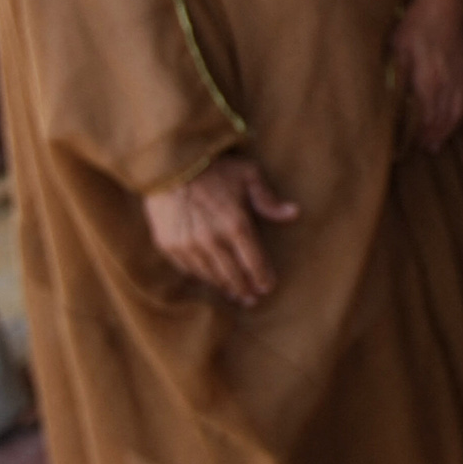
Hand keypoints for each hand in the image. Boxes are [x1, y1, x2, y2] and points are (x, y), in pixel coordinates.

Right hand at [144, 155, 298, 306]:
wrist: (170, 164)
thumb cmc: (215, 168)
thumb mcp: (248, 176)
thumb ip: (268, 200)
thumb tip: (294, 213)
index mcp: (236, 224)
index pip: (254, 261)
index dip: (262, 277)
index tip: (268, 288)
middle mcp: (213, 240)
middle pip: (233, 274)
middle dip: (245, 289)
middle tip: (252, 300)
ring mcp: (189, 245)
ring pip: (210, 275)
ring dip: (224, 287)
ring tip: (234, 294)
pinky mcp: (169, 246)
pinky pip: (188, 269)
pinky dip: (201, 276)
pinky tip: (209, 279)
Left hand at [391, 0, 462, 151]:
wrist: (446, 2)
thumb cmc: (417, 22)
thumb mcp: (398, 45)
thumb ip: (396, 73)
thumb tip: (388, 98)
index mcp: (429, 79)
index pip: (423, 115)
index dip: (416, 133)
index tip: (407, 146)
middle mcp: (448, 83)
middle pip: (441, 118)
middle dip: (433, 136)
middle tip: (425, 151)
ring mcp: (461, 77)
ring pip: (457, 112)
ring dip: (448, 130)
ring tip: (438, 143)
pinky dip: (461, 114)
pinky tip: (455, 119)